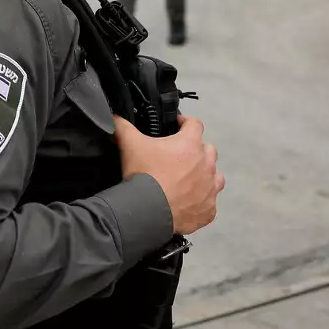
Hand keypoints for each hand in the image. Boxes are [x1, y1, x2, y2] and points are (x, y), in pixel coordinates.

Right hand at [116, 114, 224, 234]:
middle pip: (208, 150)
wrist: (148, 212)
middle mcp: (206, 164)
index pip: (194, 124)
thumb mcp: (129, 144)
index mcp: (190, 144)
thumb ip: (122, 126)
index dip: (185, 122)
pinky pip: (210, 203)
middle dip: (196, 150)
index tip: (177, 126)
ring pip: (215, 177)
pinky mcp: (208, 210)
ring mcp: (210, 188)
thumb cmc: (144, 175)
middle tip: (179, 157)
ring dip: (205, 176)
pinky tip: (188, 204)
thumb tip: (113, 116)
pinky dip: (202, 202)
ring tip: (189, 181)